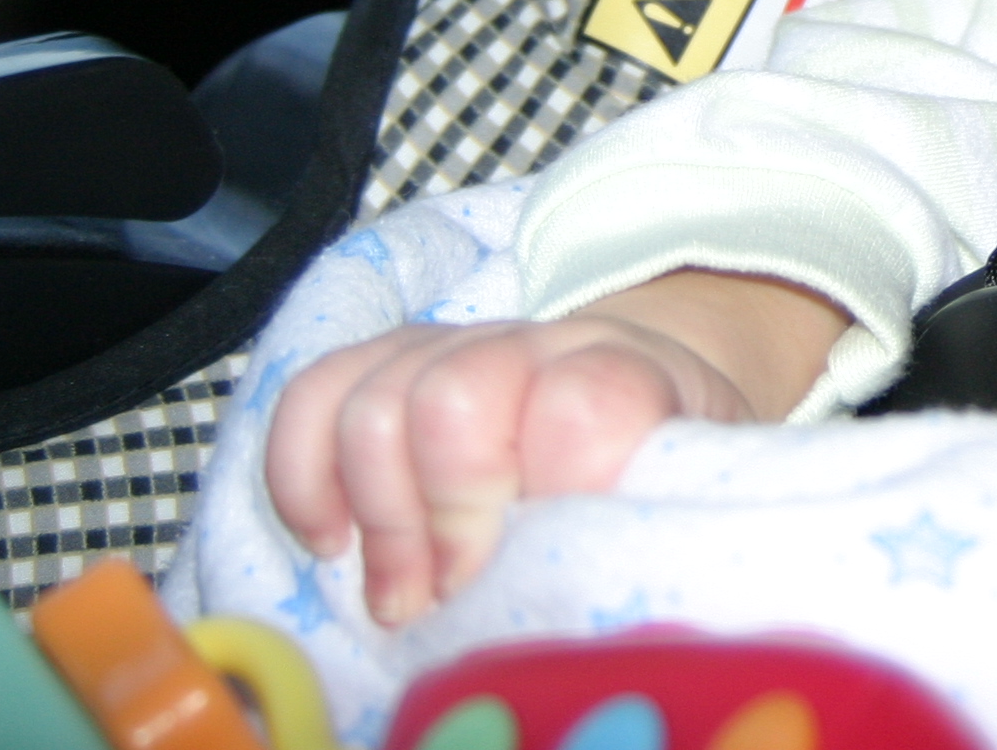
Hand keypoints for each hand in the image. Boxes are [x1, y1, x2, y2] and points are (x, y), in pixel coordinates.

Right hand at [264, 271, 846, 624]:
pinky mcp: (387, 361)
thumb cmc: (659, 467)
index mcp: (636, 381)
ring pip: (374, 401)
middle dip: (439, 519)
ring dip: (376, 519)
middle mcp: (540, 348)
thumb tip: (628, 652)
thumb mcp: (694, 500)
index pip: (585, 409)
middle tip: (450, 604)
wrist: (640, 381)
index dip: (546, 493)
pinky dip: (302, 477)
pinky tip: (332, 543)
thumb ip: (666, 545)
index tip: (533, 583)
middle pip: (452, 399)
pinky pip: (314, 395)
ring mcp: (457, 346)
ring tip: (403, 598)